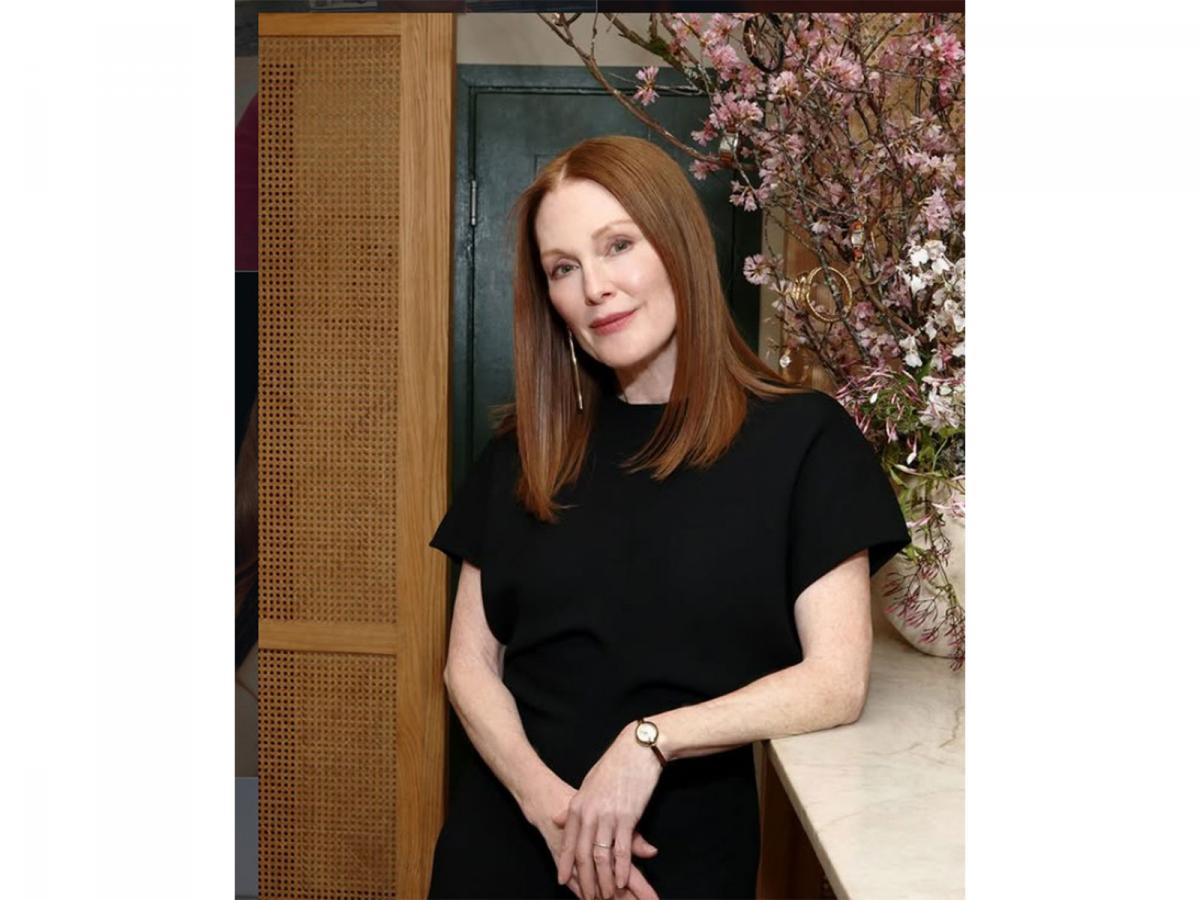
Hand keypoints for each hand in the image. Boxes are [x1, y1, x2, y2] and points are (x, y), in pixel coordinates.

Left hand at [554, 722, 663, 899]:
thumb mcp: (588, 783)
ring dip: (603, 880)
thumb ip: (575, 805)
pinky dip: (621, 869)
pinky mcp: (627, 817)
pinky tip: (621, 882)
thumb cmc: (614, 765)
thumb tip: (559, 818)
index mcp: (578, 805)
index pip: (568, 841)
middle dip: (585, 880)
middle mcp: (589, 813)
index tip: (562, 881)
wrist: (636, 749)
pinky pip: (622, 850)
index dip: (565, 864)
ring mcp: (607, 816)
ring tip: (606, 896)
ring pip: (601, 856)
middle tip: (589, 898)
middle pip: (582, 854)